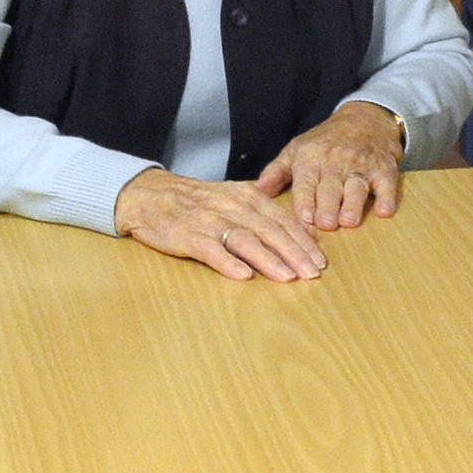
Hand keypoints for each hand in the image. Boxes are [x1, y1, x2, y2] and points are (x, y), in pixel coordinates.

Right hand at [117, 165, 328, 283]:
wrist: (151, 196)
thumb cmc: (199, 202)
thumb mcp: (236, 198)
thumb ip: (267, 212)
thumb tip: (305, 231)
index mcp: (248, 197)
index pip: (283, 220)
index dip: (303, 241)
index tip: (321, 260)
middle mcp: (233, 207)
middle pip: (269, 231)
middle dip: (294, 253)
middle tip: (313, 273)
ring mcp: (210, 221)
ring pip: (245, 240)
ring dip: (268, 260)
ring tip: (287, 277)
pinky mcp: (188, 236)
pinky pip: (211, 250)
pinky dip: (228, 263)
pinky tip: (243, 276)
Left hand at [254, 103, 407, 232]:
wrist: (365, 120)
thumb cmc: (325, 141)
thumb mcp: (296, 150)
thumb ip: (276, 173)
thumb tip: (256, 192)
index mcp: (310, 159)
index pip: (306, 183)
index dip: (305, 202)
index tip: (303, 220)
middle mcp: (336, 162)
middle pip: (331, 188)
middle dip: (328, 206)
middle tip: (326, 225)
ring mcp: (361, 166)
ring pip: (357, 187)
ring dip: (354, 204)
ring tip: (349, 222)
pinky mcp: (384, 169)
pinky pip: (387, 184)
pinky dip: (387, 197)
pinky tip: (384, 211)